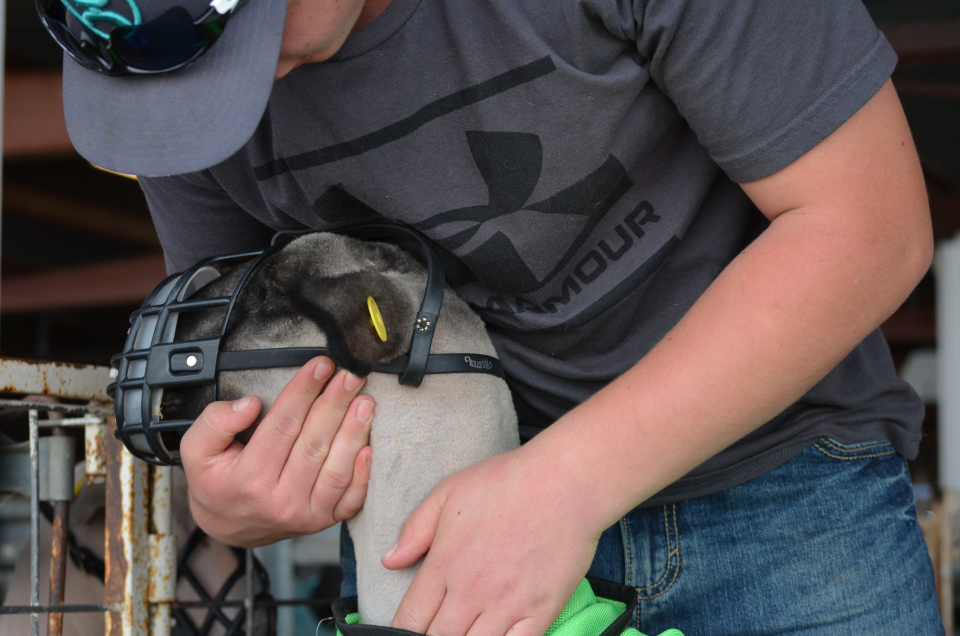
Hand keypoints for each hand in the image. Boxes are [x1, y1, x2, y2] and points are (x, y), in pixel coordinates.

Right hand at [181, 357, 374, 546]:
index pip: (282, 425)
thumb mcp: (195, 451)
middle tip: (351, 376)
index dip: (304, 392)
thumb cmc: (216, 482)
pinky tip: (370, 447)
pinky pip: (350, 499)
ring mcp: (304, 514)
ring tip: (365, 401)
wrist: (228, 526)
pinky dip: (363, 475)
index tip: (321, 366)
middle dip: (335, 404)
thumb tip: (250, 405)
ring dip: (354, 432)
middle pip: (314, 443)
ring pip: (336, 469)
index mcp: (248, 479)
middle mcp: (279, 500)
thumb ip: (215, 423)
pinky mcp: (323, 522)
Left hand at [381, 449, 601, 635]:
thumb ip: (416, 529)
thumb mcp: (449, 492)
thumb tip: (390, 560)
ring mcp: (506, 606)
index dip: (403, 630)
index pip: (410, 618)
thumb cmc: (508, 481)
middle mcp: (470, 592)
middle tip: (438, 630)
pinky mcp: (540, 612)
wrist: (564, 483)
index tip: (407, 629)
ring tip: (465, 633)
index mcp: (443, 565)